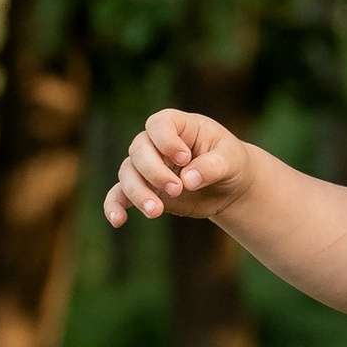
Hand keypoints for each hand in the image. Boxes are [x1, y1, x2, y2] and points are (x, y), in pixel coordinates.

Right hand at [105, 108, 250, 229]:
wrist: (229, 187)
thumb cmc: (231, 163)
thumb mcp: (231, 160)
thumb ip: (212, 166)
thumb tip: (187, 180)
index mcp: (179, 126)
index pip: (159, 125)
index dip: (166, 141)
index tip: (184, 158)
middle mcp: (157, 144)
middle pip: (139, 150)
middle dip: (154, 172)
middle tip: (177, 189)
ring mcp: (147, 167)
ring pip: (128, 173)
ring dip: (138, 192)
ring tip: (156, 211)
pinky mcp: (144, 190)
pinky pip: (119, 195)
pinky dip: (115, 206)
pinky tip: (118, 221)